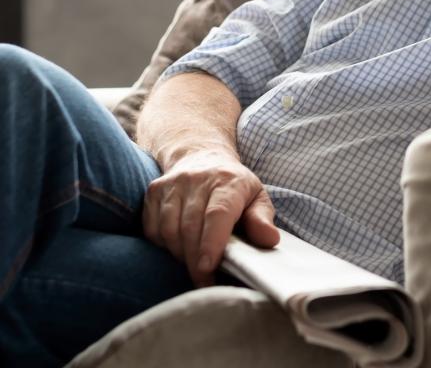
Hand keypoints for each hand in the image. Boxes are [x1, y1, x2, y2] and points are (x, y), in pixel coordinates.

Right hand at [142, 150, 279, 286]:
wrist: (202, 157)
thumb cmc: (234, 186)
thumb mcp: (257, 197)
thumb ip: (262, 219)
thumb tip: (269, 239)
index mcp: (228, 181)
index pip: (217, 214)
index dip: (211, 244)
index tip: (208, 269)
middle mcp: (198, 178)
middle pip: (190, 227)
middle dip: (195, 261)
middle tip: (204, 281)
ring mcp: (173, 183)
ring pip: (168, 230)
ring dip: (179, 255)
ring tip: (194, 264)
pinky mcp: (155, 190)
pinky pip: (152, 228)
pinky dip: (163, 245)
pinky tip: (178, 248)